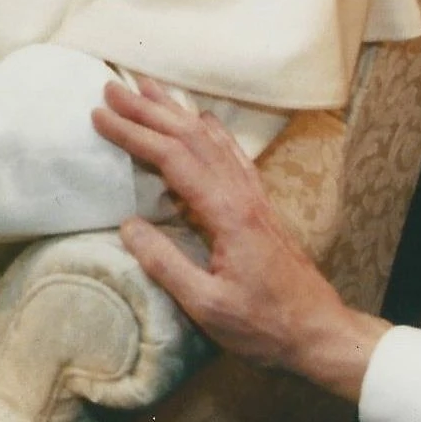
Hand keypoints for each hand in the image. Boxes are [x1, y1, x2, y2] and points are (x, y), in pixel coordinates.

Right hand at [91, 76, 387, 400]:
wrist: (321, 333)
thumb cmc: (264, 326)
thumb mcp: (207, 306)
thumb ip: (165, 264)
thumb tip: (127, 225)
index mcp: (227, 214)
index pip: (173, 158)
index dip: (134, 134)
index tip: (100, 117)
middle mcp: (242, 195)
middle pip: (191, 138)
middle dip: (148, 110)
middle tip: (113, 88)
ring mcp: (254, 197)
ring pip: (212, 139)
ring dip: (176, 112)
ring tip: (148, 88)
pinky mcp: (260, 206)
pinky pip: (232, 153)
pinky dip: (210, 129)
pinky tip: (201, 120)